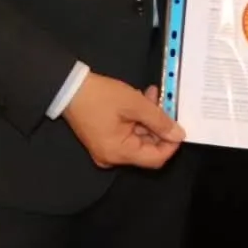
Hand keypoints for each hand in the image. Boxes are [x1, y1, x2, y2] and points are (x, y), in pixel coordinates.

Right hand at [63, 73, 185, 169]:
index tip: (178, 125)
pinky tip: (141, 100)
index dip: (171, 144)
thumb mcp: (134, 104)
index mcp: (119, 153)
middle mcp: (113, 157)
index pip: (155, 159)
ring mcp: (107, 149)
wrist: (69, 88)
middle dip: (159, 126)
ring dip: (149, 118)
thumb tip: (179, 135)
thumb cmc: (100, 96)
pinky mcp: (104, 139)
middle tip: (165, 103)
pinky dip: (137, 119)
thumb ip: (159, 120)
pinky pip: (127, 134)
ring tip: (152, 94)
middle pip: (147, 148)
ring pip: (139, 138)